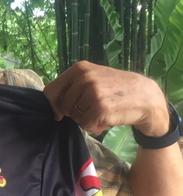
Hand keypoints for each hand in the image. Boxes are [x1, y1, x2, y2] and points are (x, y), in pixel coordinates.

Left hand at [43, 61, 168, 135]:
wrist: (145, 97)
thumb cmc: (116, 89)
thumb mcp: (94, 77)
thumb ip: (73, 86)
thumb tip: (52, 105)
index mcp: (79, 69)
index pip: (51, 90)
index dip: (53, 105)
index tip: (58, 113)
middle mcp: (84, 78)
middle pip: (63, 106)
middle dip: (74, 113)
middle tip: (92, 109)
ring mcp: (92, 93)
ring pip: (74, 117)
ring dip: (86, 120)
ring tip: (102, 112)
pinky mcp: (100, 108)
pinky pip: (85, 125)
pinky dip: (94, 127)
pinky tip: (106, 120)